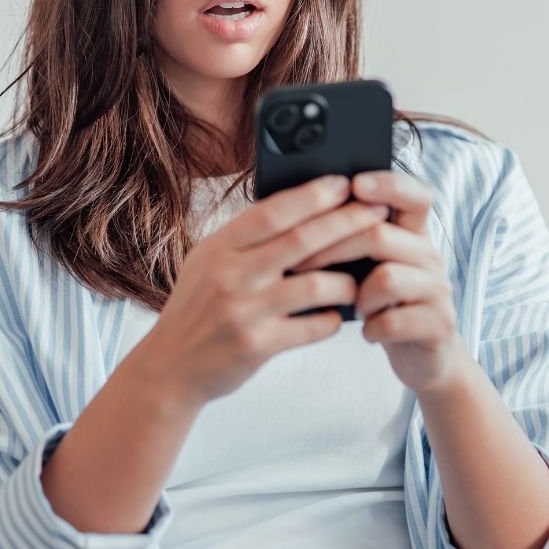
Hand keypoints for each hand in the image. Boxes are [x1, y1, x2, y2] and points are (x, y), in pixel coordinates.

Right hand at [134, 175, 388, 408]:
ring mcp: (246, 311)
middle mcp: (232, 274)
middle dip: (347, 222)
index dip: (312, 195)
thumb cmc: (197, 306)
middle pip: (303, 241)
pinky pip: (314, 327)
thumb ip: (245, 239)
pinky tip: (338, 315)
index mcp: (220, 247)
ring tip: (360, 278)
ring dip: (347, 279)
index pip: (273, 212)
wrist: (171, 365)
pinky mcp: (258, 346)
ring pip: (317, 285)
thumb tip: (296, 207)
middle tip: (377, 212)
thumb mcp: (208, 260)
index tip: (343, 183)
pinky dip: (333, 319)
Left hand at [288, 169, 467, 394]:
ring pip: (387, 277)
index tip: (355, 183)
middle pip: (380, 234)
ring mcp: (437, 289)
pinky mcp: (438, 324)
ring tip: (349, 304)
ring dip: (357, 294)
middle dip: (331, 247)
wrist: (421, 354)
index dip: (387, 184)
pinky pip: (393, 320)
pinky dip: (371, 327)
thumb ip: (352, 237)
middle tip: (298, 263)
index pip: (414, 194)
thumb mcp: (369, 264)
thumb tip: (300, 209)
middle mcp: (429, 254)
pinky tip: (367, 329)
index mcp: (412, 232)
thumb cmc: (382, 301)